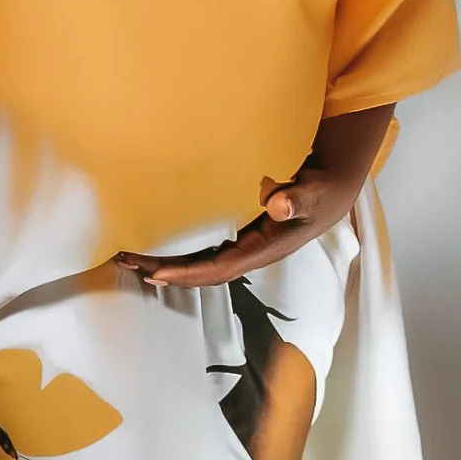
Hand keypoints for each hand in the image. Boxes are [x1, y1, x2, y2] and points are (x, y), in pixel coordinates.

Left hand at [113, 103, 394, 291]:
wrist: (335, 186)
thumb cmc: (324, 187)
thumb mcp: (316, 191)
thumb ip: (299, 198)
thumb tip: (280, 207)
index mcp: (266, 248)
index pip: (220, 268)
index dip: (188, 273)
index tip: (156, 273)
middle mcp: (251, 252)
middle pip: (202, 270)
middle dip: (164, 270)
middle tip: (124, 261)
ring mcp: (245, 244)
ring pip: (200, 261)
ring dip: (165, 261)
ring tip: (128, 256)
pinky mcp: (241, 232)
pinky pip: (204, 247)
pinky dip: (178, 249)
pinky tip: (155, 243)